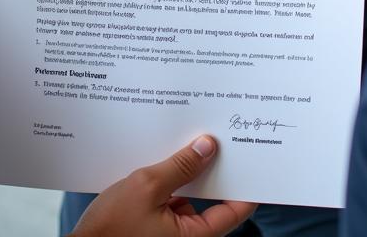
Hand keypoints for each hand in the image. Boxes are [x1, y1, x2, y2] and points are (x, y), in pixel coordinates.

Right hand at [69, 135, 254, 236]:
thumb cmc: (110, 229)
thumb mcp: (147, 187)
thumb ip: (179, 166)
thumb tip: (207, 147)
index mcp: (193, 236)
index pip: (233, 212)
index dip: (247, 186)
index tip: (255, 161)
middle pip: (214, 202)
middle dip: (215, 170)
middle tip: (222, 140)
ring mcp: (172, 233)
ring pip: (193, 198)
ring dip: (191, 173)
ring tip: (193, 142)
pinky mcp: (156, 227)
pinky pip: (175, 200)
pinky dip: (174, 181)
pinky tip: (168, 158)